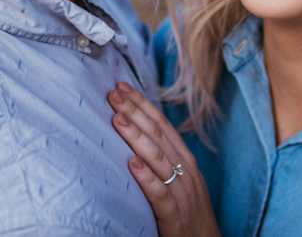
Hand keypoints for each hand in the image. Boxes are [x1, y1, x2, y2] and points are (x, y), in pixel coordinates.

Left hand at [107, 82, 219, 236]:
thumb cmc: (187, 211)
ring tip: (116, 119)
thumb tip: (137, 132)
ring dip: (136, 136)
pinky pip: (160, 193)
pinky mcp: (175, 215)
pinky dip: (146, 177)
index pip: (161, 124)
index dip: (142, 104)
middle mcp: (185, 171)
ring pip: (157, 158)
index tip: (122, 87)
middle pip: (157, 135)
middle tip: (114, 93)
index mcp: (185, 160)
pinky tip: (131, 164)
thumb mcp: (179, 179)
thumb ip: (162, 158)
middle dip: (134, 112)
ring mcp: (182, 192)